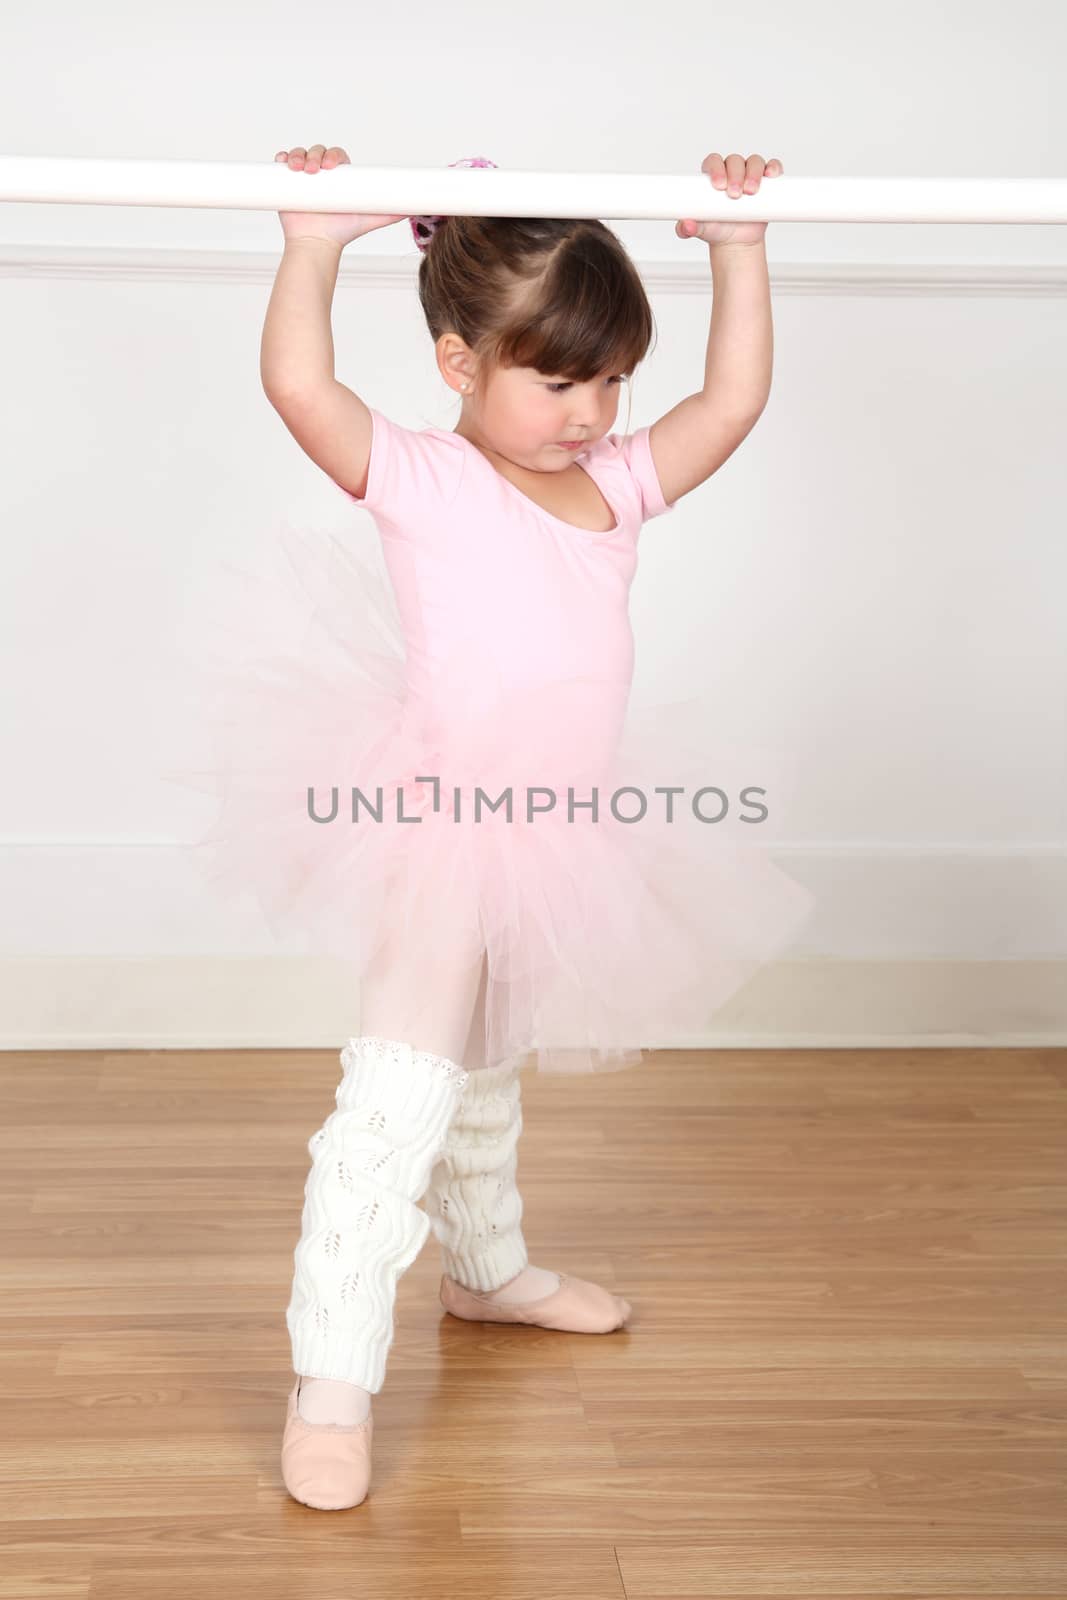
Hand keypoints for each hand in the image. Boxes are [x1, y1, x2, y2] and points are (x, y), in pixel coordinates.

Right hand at [274, 144, 405, 248]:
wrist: (317, 244)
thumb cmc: (342, 232)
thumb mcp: (370, 219)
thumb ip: (391, 213)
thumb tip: (415, 208)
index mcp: (340, 178)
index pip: (337, 156)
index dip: (334, 155)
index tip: (332, 166)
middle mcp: (322, 175)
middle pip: (318, 152)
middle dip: (315, 155)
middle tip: (315, 171)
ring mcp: (304, 177)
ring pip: (301, 154)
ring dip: (299, 155)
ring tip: (300, 170)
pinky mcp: (287, 182)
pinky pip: (283, 163)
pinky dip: (283, 158)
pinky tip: (285, 162)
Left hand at [675, 152, 783, 246]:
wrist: (736, 240)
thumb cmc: (717, 229)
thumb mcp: (701, 229)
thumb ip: (687, 228)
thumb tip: (685, 225)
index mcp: (713, 175)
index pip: (713, 161)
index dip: (716, 168)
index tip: (718, 185)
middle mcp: (732, 171)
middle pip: (734, 161)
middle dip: (735, 174)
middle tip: (734, 195)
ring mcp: (750, 174)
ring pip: (754, 162)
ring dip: (753, 173)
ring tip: (750, 192)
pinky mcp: (767, 182)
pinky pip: (771, 167)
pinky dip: (773, 168)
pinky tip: (770, 175)